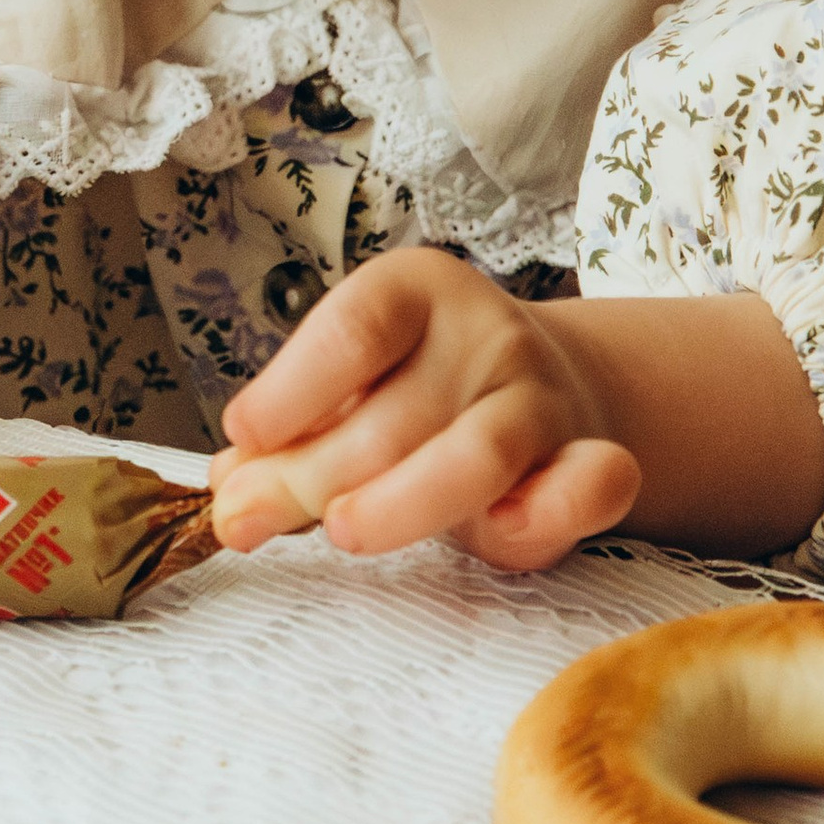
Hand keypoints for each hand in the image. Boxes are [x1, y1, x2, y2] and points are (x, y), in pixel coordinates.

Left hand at [214, 252, 640, 570]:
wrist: (543, 390)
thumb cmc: (415, 395)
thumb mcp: (346, 392)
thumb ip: (288, 438)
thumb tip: (231, 488)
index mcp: (415, 292)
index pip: (355, 330)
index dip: (291, 391)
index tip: (241, 441)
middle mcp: (486, 335)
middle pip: (396, 413)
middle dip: (312, 477)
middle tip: (249, 519)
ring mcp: (542, 400)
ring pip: (478, 453)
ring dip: (401, 503)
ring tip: (343, 530)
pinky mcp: (589, 464)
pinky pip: (592, 484)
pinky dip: (552, 510)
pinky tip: (500, 531)